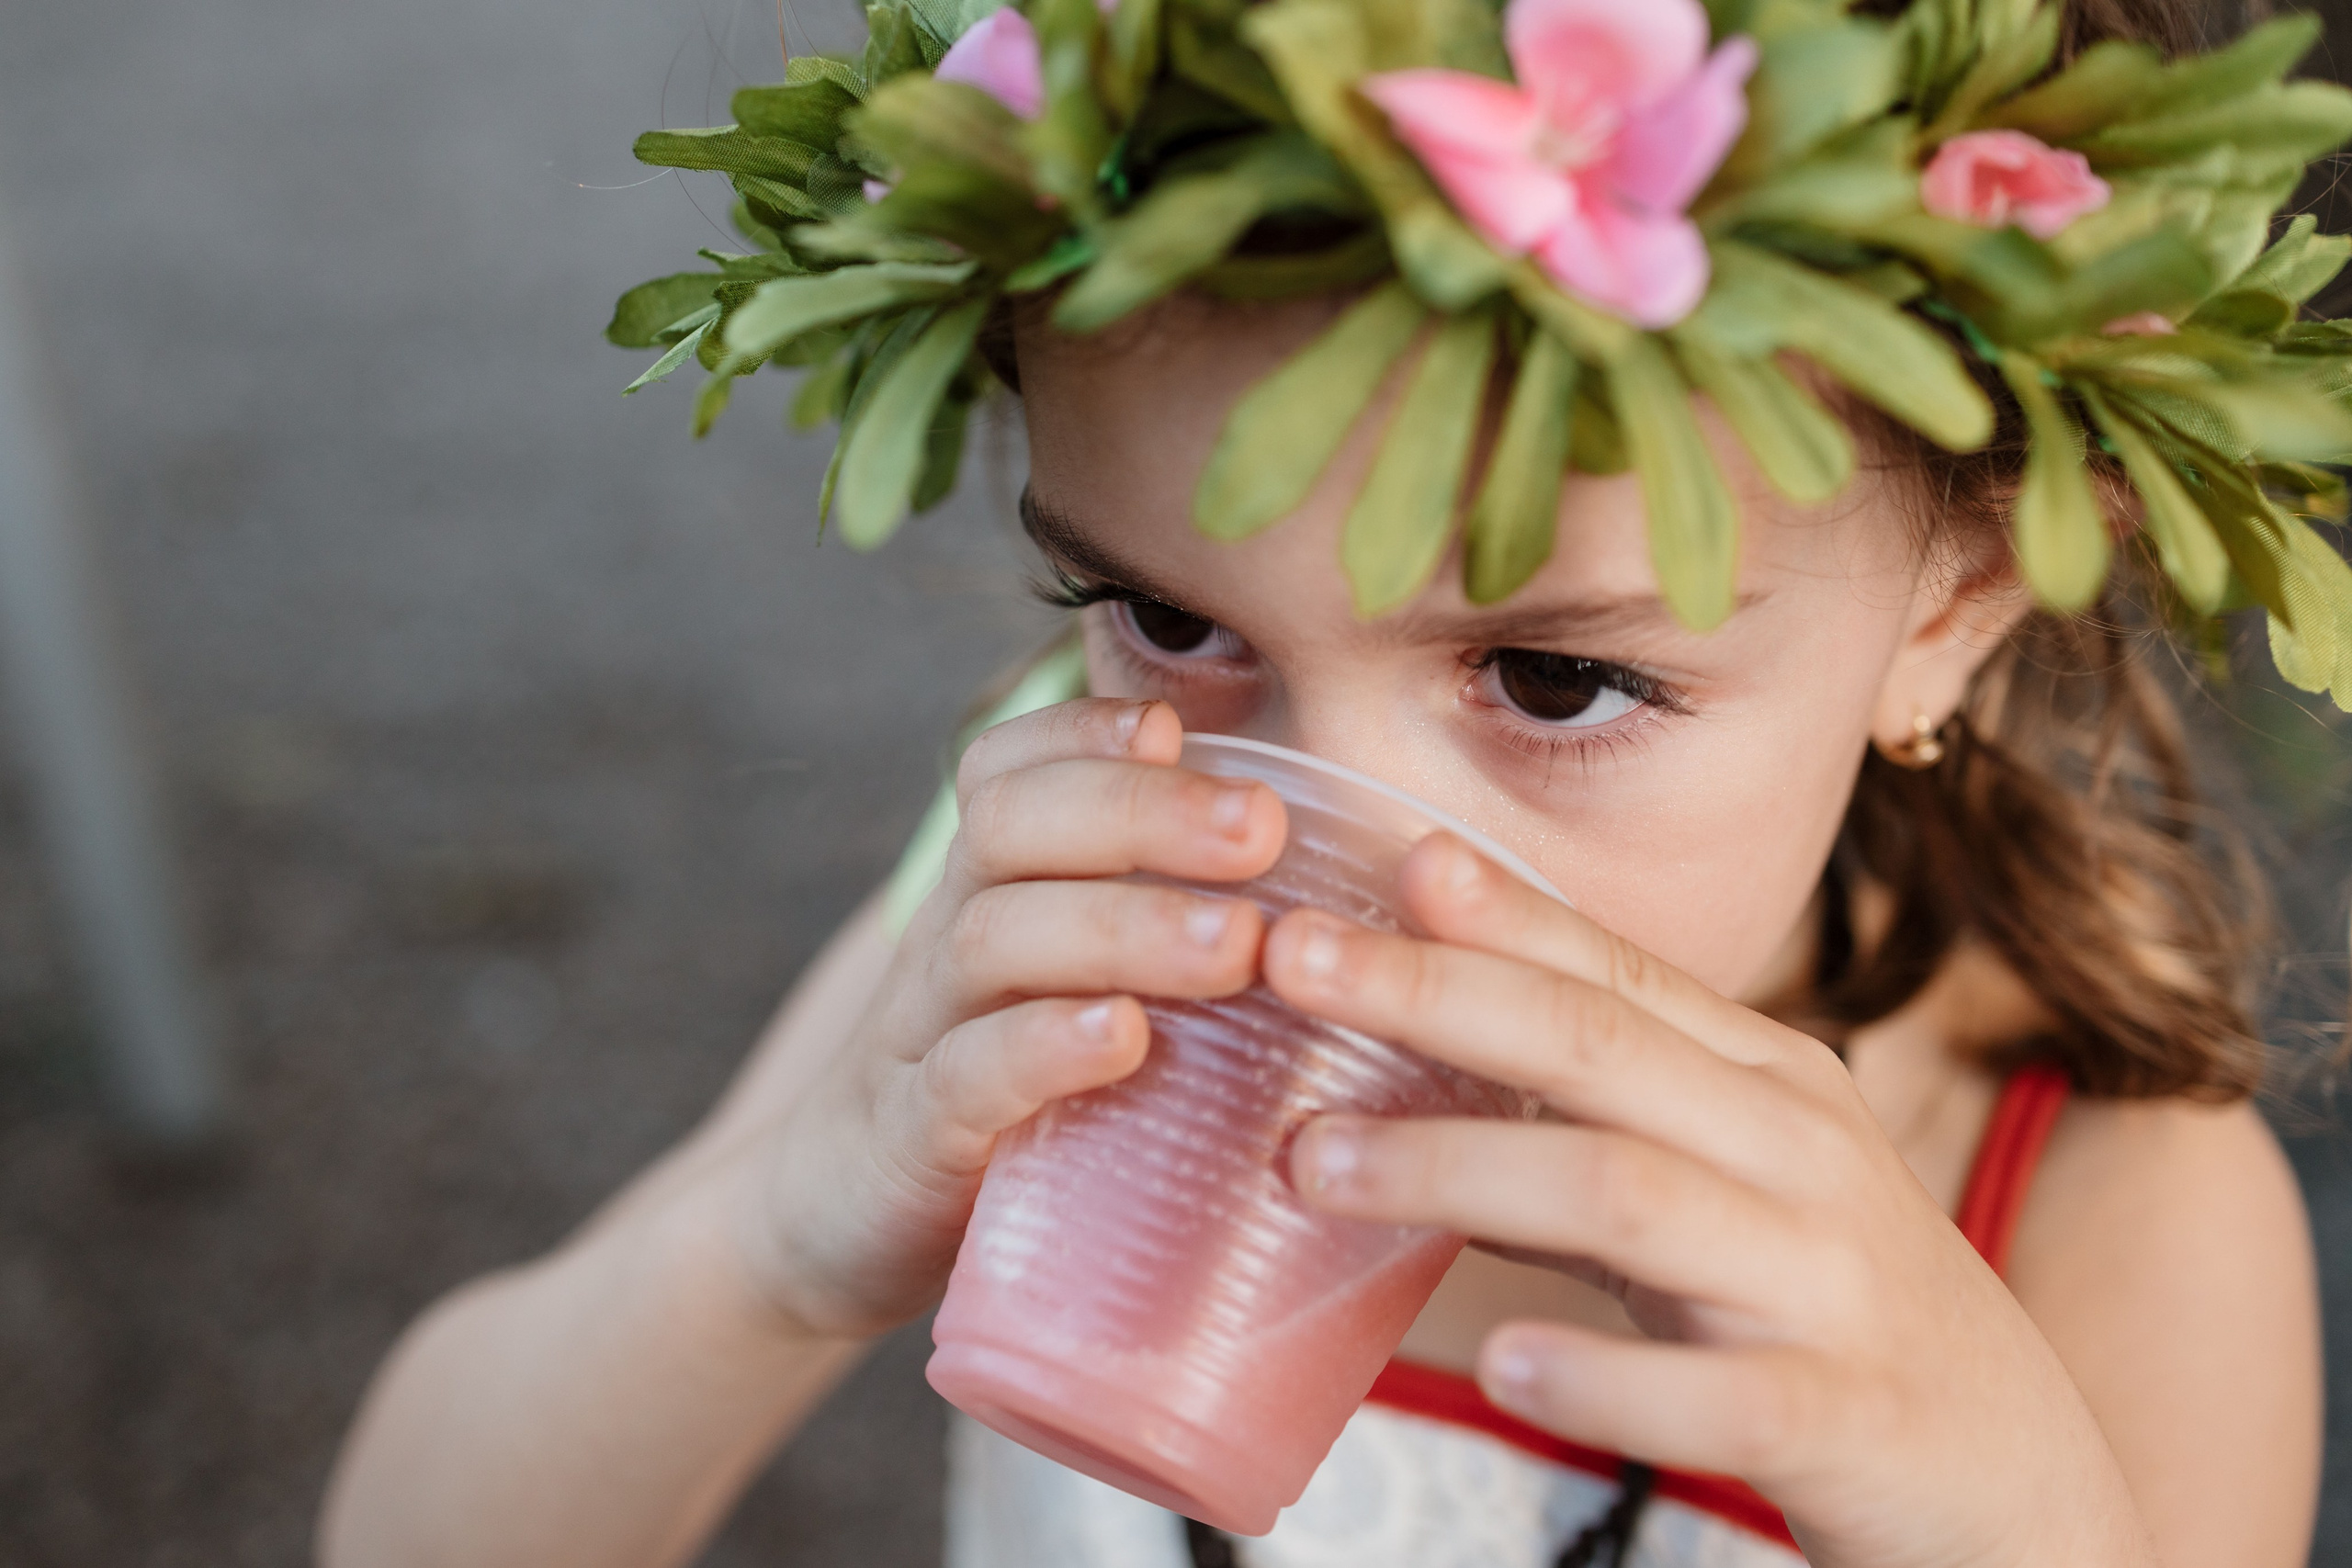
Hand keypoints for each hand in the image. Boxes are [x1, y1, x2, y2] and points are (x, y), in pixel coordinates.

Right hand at [731, 699, 1285, 1339]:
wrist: (832, 1224)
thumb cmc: (1004, 1096)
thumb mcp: (1063, 989)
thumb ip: (1160, 926)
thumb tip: (1324, 884)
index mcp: (989, 890)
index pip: (1008, 770)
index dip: (1081, 732)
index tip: (1172, 725)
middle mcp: (947, 938)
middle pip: (1014, 827)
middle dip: (1142, 812)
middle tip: (1260, 827)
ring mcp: (921, 1036)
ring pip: (996, 939)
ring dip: (1124, 926)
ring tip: (1235, 944)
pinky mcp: (914, 1140)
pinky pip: (967, 1075)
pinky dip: (1045, 1047)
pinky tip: (1122, 1037)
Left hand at [1260, 833, 2156, 1567]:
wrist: (2017, 1482)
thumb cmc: (1825, 1308)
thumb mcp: (1719, 1189)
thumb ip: (1586, 1129)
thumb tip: (1403, 1085)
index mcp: (1766, 1082)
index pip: (1612, 975)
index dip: (1494, 915)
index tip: (1369, 859)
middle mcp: (1799, 1155)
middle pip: (1600, 1049)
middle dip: (1439, 995)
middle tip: (1291, 961)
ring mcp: (1828, 1284)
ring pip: (1629, 1196)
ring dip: (1460, 1170)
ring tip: (1315, 1164)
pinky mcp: (1846, 1416)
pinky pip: (1719, 1396)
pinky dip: (1607, 1376)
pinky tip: (1506, 1364)